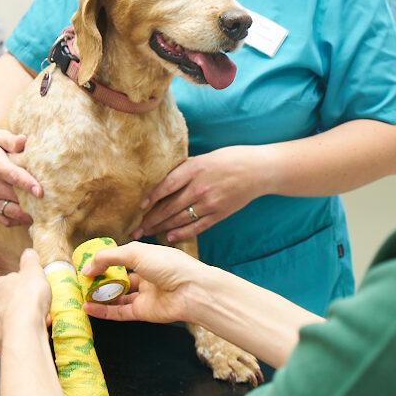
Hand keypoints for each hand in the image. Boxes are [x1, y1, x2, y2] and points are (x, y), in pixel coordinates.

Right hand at [0, 122, 42, 225]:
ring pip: (12, 213)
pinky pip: (3, 220)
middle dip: (35, 203)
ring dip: (28, 214)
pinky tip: (29, 216)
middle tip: (54, 205)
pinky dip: (17, 221)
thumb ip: (12, 141)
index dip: (28, 185)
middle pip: (17, 198)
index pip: (14, 178)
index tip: (41, 192)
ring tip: (44, 213)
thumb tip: (24, 140)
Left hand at [0, 249, 51, 355]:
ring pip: (6, 323)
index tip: (36, 291)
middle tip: (37, 308)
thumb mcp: (34, 271)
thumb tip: (28, 253)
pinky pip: (10, 339)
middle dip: (20, 306)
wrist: (24, 331)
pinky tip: (31, 335)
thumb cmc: (28, 299)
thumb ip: (30, 261)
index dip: (25, 287)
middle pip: (6, 304)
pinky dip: (19, 337)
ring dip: (19, 323)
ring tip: (37, 322)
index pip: (9, 283)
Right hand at [82, 241, 207, 325]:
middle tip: (82, 281)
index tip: (87, 265)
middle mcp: (146, 275)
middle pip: (119, 277)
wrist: (191, 291)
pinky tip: (88, 308)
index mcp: (147, 257)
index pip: (122, 257)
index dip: (105, 260)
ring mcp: (145, 295)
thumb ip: (109, 257)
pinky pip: (119, 312)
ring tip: (82, 294)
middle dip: (101, 279)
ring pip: (118, 296)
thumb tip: (88, 267)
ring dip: (100, 296)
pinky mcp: (143, 312)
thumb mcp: (136, 253)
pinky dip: (103, 311)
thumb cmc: (169, 265)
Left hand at [133, 146, 268, 241]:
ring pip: (180, 219)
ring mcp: (210, 203)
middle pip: (170, 206)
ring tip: (148, 233)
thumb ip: (184, 169)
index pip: (166, 185)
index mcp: (194, 169)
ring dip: (162, 228)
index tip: (140, 207)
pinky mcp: (219, 214)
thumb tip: (163, 180)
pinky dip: (182, 233)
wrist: (258, 170)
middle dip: (151, 219)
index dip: (151, 197)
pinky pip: (197, 227)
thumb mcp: (204, 158)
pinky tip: (170, 237)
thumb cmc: (230, 159)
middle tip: (137, 229)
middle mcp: (200, 187)